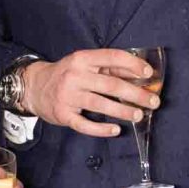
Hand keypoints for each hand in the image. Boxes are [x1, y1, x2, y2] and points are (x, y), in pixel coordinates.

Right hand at [19, 50, 158, 136]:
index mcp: (83, 59)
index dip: (133, 65)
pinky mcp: (63, 114)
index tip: (149, 73)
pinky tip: (116, 130)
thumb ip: (108, 67)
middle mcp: (75, 76)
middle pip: (111, 85)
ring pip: (101, 105)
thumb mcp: (84, 63)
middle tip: (153, 102)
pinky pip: (85, 124)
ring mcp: (68, 96)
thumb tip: (139, 73)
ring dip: (123, 111)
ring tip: (139, 115)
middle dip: (136, 94)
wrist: (34, 86)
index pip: (112, 57)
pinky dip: (101, 129)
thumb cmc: (66, 74)